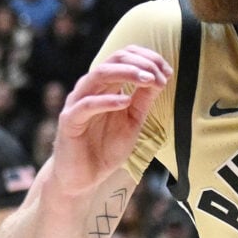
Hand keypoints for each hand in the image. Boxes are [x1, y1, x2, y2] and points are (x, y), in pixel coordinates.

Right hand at [49, 46, 170, 187]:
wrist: (83, 179)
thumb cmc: (105, 149)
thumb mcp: (133, 121)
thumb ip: (143, 100)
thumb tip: (160, 77)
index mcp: (104, 86)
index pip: (124, 57)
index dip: (147, 59)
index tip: (168, 72)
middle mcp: (89, 89)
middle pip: (112, 60)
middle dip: (140, 63)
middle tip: (159, 74)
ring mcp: (77, 103)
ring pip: (98, 75)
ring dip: (125, 73)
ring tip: (147, 79)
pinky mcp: (69, 121)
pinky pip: (86, 105)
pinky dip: (107, 101)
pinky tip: (125, 102)